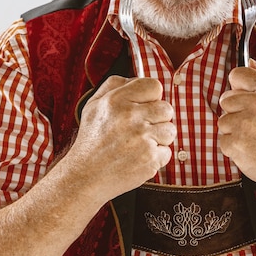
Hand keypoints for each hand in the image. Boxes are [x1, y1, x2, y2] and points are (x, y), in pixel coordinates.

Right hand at [67, 76, 175, 202]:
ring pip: (170, 131)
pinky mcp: (149, 159)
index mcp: (117, 100)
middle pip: (166, 108)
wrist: (85, 176)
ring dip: (159, 138)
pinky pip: (167, 152)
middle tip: (141, 129)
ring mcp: (142, 138)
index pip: (154, 86)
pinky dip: (156, 157)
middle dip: (157, 119)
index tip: (144, 107)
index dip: (152, 97)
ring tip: (139, 144)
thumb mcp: (93, 105)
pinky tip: (139, 157)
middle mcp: (130, 117)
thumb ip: (115, 85)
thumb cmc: (92, 140)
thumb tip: (136, 79)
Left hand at [218, 61, 255, 191]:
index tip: (248, 100)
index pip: (237, 75)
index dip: (240, 88)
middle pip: (226, 99)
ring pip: (223, 121)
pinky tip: (252, 150)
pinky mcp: (237, 144)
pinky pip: (223, 141)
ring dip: (235, 131)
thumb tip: (250, 62)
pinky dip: (235, 148)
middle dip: (237, 111)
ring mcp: (246, 125)